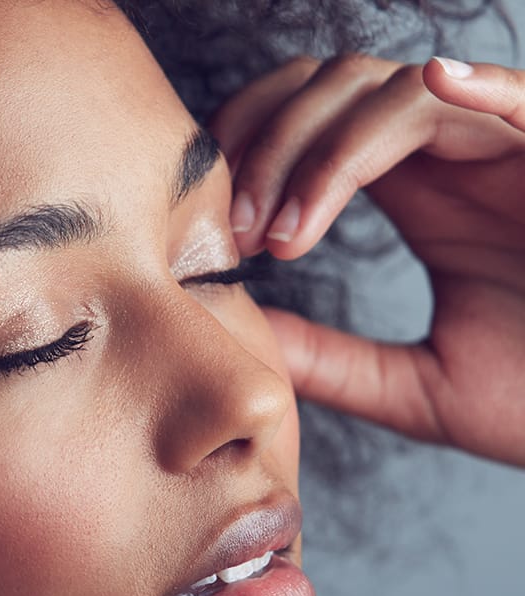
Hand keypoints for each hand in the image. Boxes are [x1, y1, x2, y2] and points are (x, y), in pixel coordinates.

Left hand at [210, 55, 524, 465]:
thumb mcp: (412, 388)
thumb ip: (327, 358)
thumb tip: (245, 332)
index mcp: (420, 199)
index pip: (315, 130)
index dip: (253, 154)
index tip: (219, 229)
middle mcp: (455, 163)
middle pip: (339, 89)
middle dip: (270, 141)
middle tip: (236, 227)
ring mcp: (511, 155)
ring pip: (399, 90)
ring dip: (323, 150)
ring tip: (283, 235)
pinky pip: (519, 99)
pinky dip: (473, 89)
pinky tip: (427, 90)